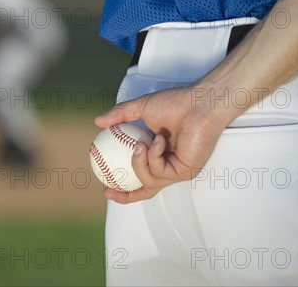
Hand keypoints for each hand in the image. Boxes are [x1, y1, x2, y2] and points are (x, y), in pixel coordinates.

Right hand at [95, 86, 229, 203]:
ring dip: (139, 163)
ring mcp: (177, 170)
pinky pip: (160, 171)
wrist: (199, 103)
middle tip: (107, 189)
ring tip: (139, 145)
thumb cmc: (177, 103)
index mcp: (159, 153)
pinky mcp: (185, 171)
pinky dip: (154, 155)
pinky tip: (158, 140)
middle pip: (145, 189)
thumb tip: (97, 122)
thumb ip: (120, 115)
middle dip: (125, 194)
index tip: (104, 184)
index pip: (140, 175)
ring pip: (149, 181)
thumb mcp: (141, 107)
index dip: (122, 185)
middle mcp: (169, 165)